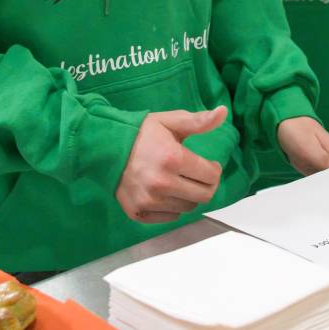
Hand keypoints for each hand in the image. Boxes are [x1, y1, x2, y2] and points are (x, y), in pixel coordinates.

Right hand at [116, 106, 226, 223]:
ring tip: (180, 181)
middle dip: (206, 185)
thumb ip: (199, 121)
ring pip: (187, 208)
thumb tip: (223, 112)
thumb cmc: (141, 133)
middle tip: (198, 175)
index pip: (211, 176)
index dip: (214, 170)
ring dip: (189, 196)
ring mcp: (149, 201)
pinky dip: (172, 207)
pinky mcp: (139, 213)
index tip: (209, 165)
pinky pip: (170, 217)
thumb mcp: (171, 122)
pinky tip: (166, 192)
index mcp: (173, 159)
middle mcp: (162, 183)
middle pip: (203, 196)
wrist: (105, 148)